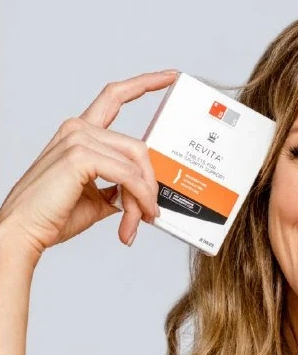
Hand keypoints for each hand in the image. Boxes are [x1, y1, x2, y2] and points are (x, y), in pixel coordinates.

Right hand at [0, 71, 176, 261]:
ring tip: (141, 220)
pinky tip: (136, 215)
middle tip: (151, 212)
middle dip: (149, 183)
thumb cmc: (54, 215)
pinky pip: (127, 174)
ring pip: (135, 161)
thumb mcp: (97, 197)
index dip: (145, 83)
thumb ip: (121, 187)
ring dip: (144, 195)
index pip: (115, 96)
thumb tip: (145, 193)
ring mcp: (78, 138)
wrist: (26, 231)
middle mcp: (78, 129)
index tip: (169, 77)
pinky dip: (138, 195)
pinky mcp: (79, 156)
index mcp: (80, 133)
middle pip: (137, 146)